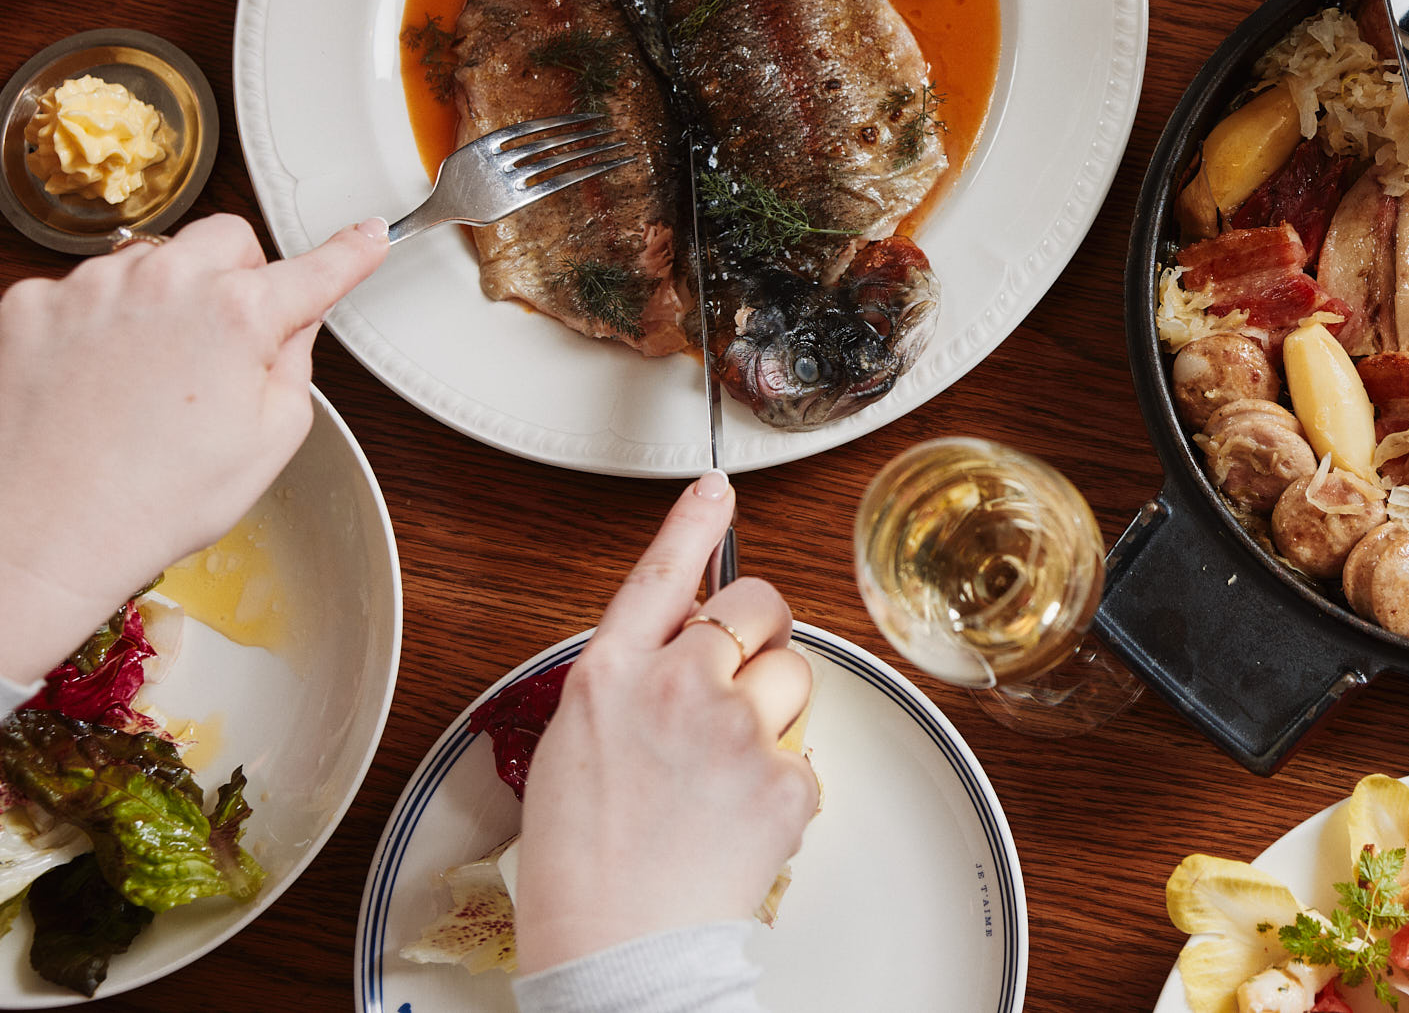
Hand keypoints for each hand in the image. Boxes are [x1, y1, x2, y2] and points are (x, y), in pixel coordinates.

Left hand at [0, 212, 387, 684]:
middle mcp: (162, 281)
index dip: (351, 253)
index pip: (315, 268)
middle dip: (237, 276)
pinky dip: (93, 324)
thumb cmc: (151, 503)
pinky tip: (90, 381)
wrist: (36, 538)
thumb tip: (295, 321)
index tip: (368, 234)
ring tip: (143, 380)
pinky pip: (79, 292)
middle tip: (226, 341)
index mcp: (237, 313)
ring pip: (147, 262)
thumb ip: (294, 361)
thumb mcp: (270, 440)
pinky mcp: (27, 306)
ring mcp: (88, 288)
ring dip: (159, 299)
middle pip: (224, 240)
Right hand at [516, 475, 817, 974]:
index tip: (717, 486)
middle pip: (757, 609)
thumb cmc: (584, 865)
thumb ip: (630, 680)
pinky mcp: (784, 776)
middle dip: (759, 631)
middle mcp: (676, 687)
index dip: (695, 523)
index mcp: (611, 676)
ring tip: (726, 769)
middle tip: (740, 679)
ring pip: (793, 675)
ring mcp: (736, 728)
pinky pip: (805, 754)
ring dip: (775, 706)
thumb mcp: (576, 745)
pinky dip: (783, 783)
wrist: (617, 950)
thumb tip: (679, 645)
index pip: (662, 574)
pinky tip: (738, 818)